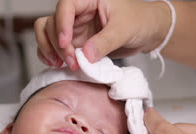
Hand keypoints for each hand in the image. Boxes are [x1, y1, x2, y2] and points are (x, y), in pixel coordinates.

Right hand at [33, 0, 170, 69]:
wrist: (147, 33)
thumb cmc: (139, 21)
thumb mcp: (124, 30)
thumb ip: (105, 42)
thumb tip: (86, 55)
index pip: (66, 6)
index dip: (62, 24)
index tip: (67, 43)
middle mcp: (78, 12)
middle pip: (52, 22)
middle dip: (58, 44)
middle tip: (72, 61)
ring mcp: (74, 27)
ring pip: (48, 33)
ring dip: (50, 50)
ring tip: (62, 65)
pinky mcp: (76, 42)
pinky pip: (54, 46)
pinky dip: (50, 55)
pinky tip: (56, 65)